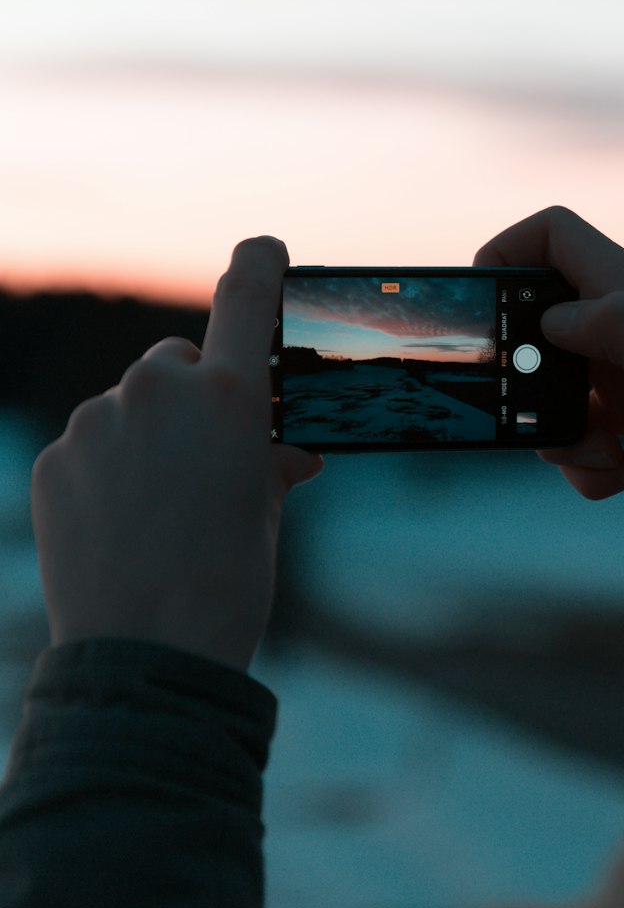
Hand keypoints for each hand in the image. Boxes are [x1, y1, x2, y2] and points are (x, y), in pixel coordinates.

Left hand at [30, 237, 323, 671]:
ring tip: (160, 508)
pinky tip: (121, 522)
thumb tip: (287, 452)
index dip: (259, 263)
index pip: (245, 294)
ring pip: (129, 406)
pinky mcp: (53, 459)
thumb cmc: (227, 585)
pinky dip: (107, 468)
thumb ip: (271, 460)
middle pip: (178, 362)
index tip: (263, 251)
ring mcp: (96, 423)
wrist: (147, 657)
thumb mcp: (265, 511)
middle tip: (209, 458)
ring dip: (148, 436)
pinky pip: (90, 444)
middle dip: (195, 396)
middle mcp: (158, 392)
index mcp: (230, 398)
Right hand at [474, 205, 623, 528]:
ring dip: (562, 434)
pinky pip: (580, 431)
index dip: (508, 250)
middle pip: (537, 322)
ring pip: (552, 387)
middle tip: (544, 414)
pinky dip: (590, 462)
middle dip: (528, 379)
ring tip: (607, 455)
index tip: (487, 304)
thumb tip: (554, 319)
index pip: (554, 232)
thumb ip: (616, 327)